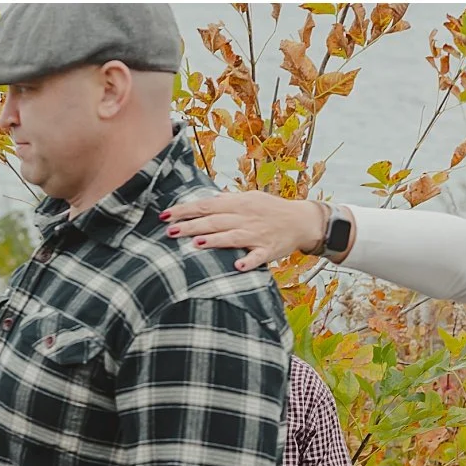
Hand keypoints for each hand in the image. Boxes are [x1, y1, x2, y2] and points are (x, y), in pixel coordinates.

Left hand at [163, 189, 329, 270]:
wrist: (300, 220)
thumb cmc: (270, 210)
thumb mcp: (249, 199)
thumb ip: (226, 202)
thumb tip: (204, 201)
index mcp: (239, 203)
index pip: (206, 205)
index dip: (185, 210)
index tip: (165, 215)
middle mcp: (245, 217)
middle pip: (214, 221)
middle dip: (192, 226)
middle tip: (170, 230)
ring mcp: (256, 234)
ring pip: (232, 237)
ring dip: (214, 241)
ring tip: (195, 244)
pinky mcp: (268, 250)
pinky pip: (257, 257)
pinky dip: (248, 262)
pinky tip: (237, 266)